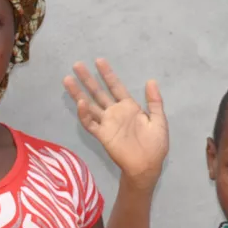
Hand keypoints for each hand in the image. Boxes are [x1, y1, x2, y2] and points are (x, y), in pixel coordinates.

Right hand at [64, 59, 168, 184]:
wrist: (148, 166)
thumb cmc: (155, 145)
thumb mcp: (159, 121)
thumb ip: (154, 102)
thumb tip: (151, 80)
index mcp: (129, 107)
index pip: (115, 87)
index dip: (108, 74)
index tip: (99, 61)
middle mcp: (114, 112)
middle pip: (98, 92)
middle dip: (88, 79)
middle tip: (77, 65)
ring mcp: (106, 123)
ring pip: (89, 104)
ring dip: (78, 93)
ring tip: (68, 80)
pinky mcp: (102, 135)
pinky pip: (90, 123)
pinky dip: (84, 114)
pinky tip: (80, 103)